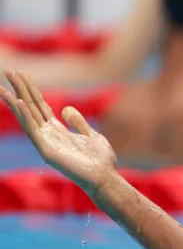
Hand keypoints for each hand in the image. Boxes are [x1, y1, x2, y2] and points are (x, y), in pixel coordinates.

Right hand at [0, 71, 117, 195]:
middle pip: (31, 108)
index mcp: (58, 131)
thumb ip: (78, 122)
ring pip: (27, 119)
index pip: (40, 106)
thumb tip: (66, 108)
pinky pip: (34, 131)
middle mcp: (49, 135)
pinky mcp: (47, 152)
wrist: (105, 178)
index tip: (20, 75)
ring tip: (2, 88)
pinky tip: (18, 103)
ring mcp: (46, 143)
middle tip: (9, 71)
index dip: (31, 91)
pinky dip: (26, 117)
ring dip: (15, 103)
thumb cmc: (100, 161)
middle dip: (20, 90)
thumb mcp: (91, 135)